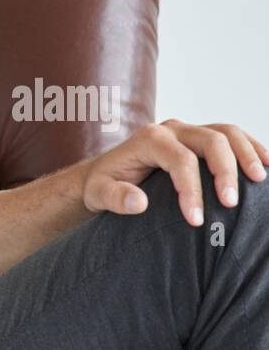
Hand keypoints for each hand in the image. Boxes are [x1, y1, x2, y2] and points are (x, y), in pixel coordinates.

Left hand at [82, 119, 268, 225]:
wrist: (103, 173)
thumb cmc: (102, 184)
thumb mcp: (98, 194)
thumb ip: (115, 198)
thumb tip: (139, 202)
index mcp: (148, 139)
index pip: (180, 161)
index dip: (191, 190)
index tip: (195, 220)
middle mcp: (171, 129)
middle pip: (210, 141)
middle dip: (224, 172)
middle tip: (231, 203)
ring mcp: (187, 131)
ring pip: (226, 132)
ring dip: (247, 154)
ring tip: (260, 180)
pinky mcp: (199, 137)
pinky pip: (231, 136)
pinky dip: (250, 147)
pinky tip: (266, 164)